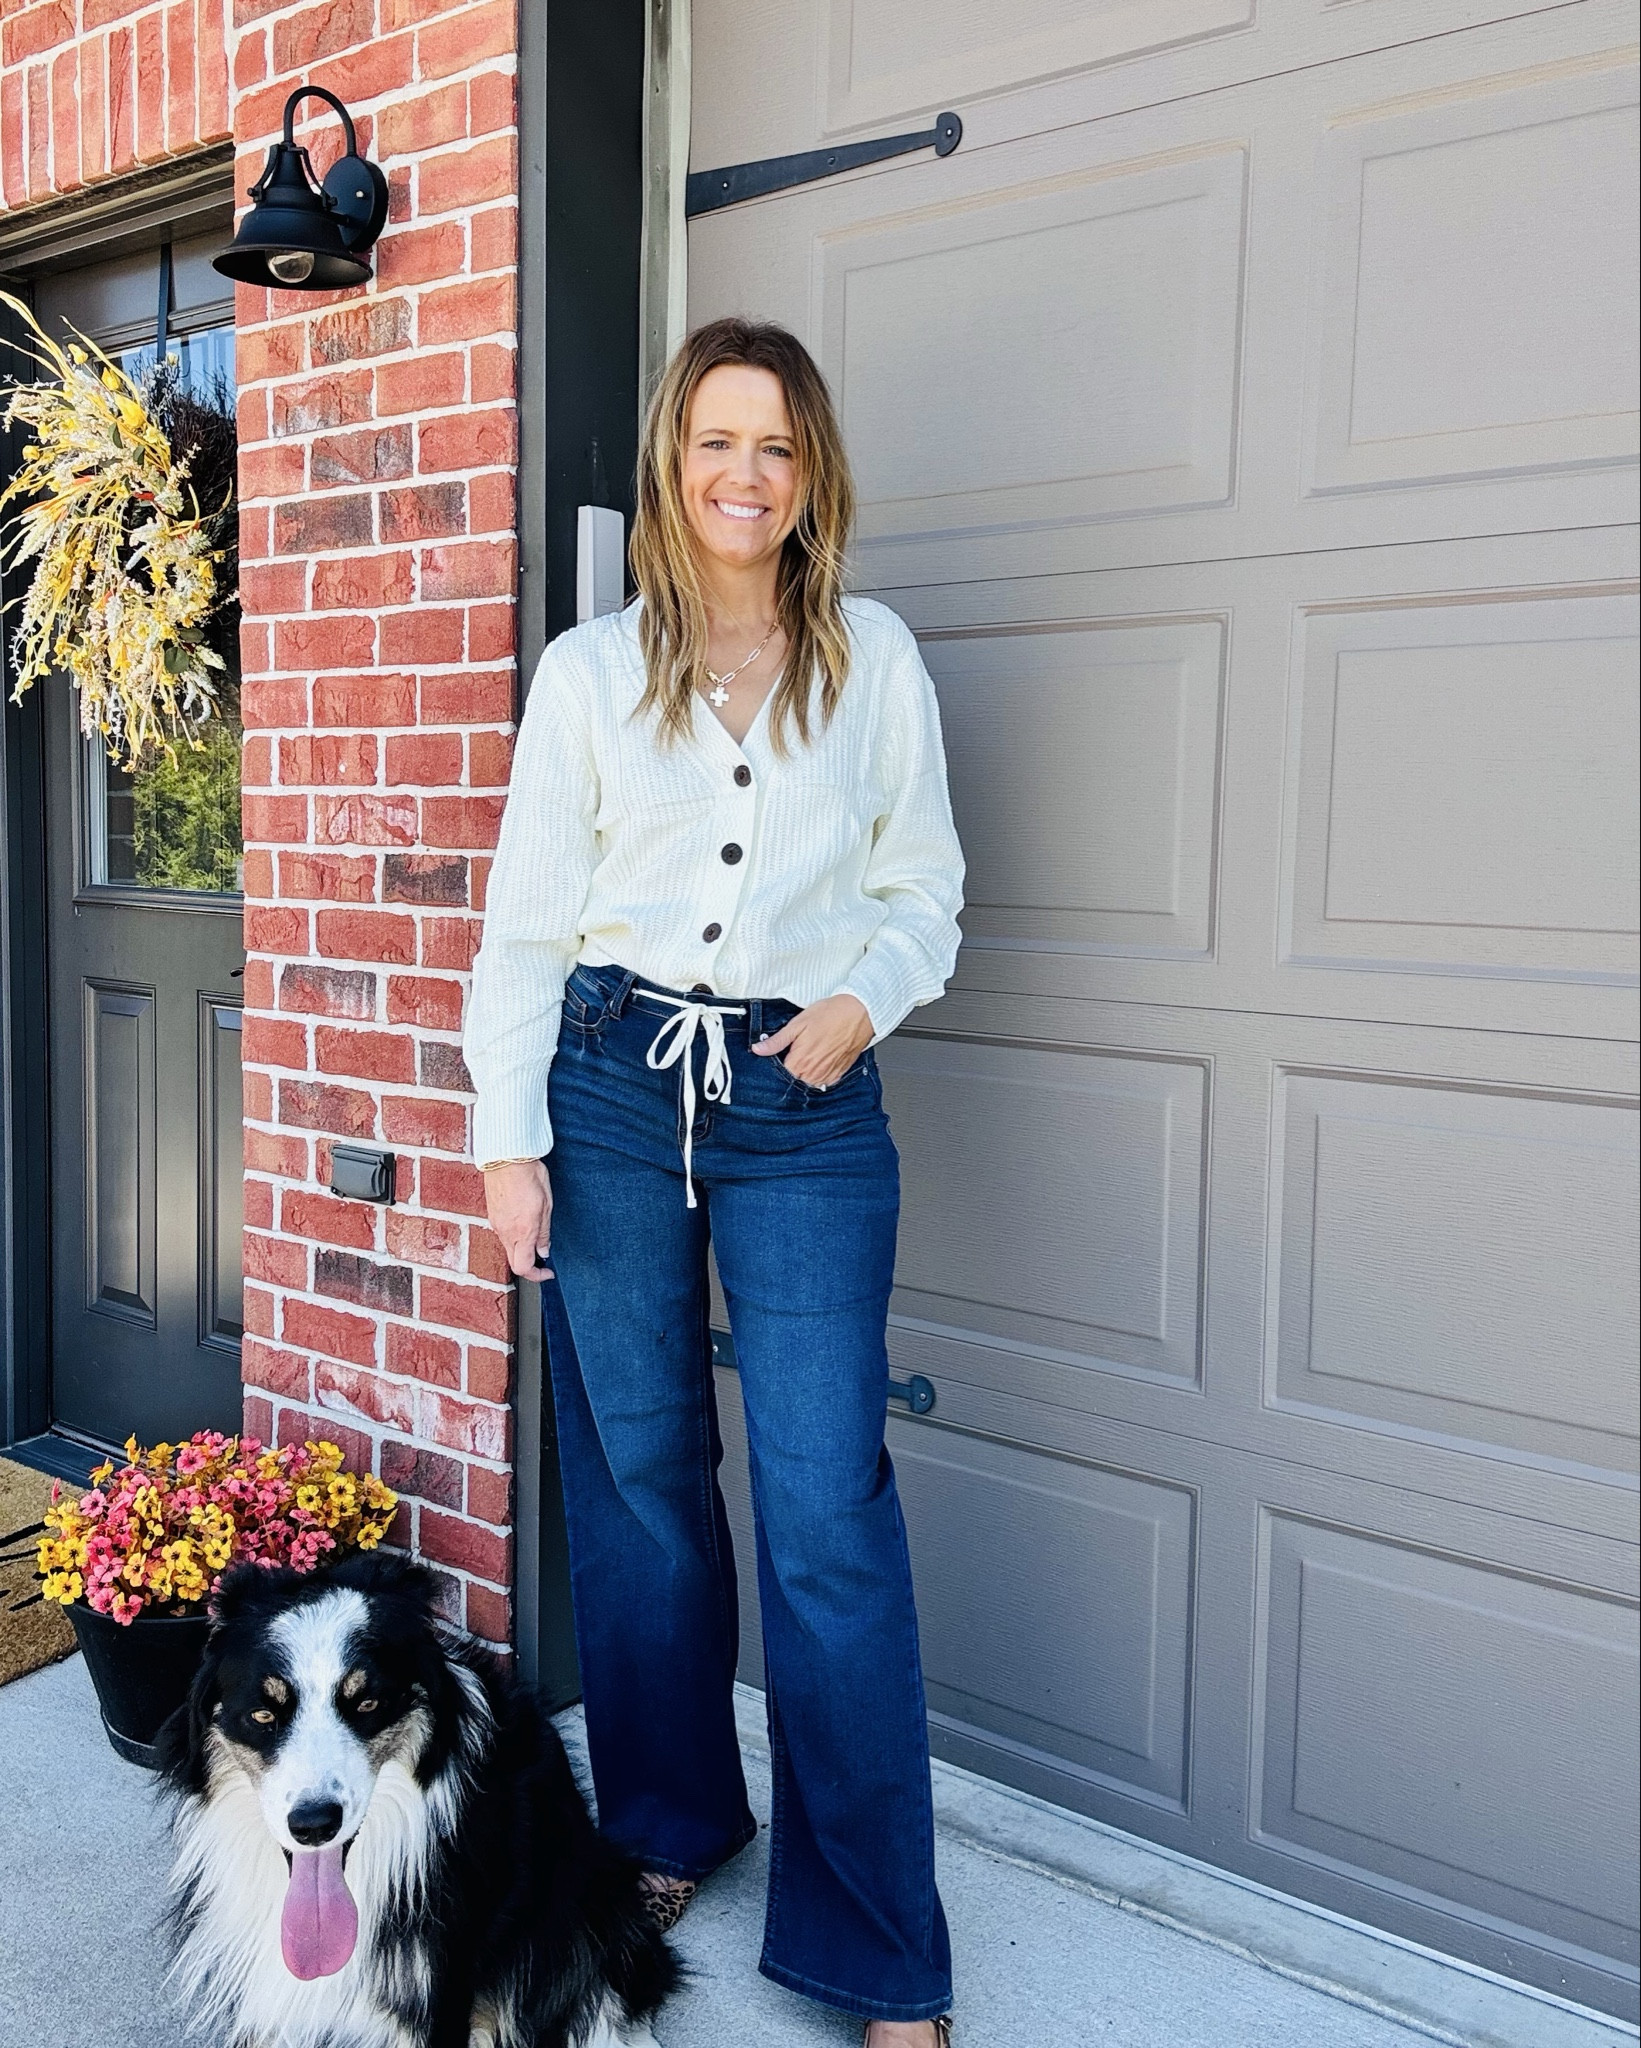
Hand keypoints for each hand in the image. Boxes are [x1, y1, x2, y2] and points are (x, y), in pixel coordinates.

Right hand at [483, 1159, 553, 1278]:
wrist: (506, 1156)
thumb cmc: (529, 1175)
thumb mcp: (547, 1205)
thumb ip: (544, 1232)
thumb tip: (544, 1251)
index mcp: (522, 1232)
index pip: (524, 1268)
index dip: (537, 1276)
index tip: (548, 1272)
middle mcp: (505, 1232)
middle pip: (514, 1262)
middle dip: (529, 1266)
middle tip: (542, 1261)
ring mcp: (496, 1224)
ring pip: (508, 1248)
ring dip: (522, 1249)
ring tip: (536, 1233)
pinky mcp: (491, 1215)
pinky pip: (502, 1234)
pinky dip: (514, 1236)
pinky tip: (523, 1221)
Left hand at [750, 993, 873, 1088]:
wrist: (860, 1013)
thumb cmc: (831, 1015)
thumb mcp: (797, 1024)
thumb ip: (777, 1041)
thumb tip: (758, 1049)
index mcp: (800, 1062)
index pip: (780, 1074)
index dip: (778, 1064)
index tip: (781, 1055)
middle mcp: (813, 1073)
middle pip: (794, 1080)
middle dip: (792, 1068)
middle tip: (797, 1050)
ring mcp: (828, 1075)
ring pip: (809, 1082)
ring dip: (806, 1072)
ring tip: (811, 1052)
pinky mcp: (839, 1073)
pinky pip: (825, 1081)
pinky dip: (820, 1073)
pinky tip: (821, 1058)